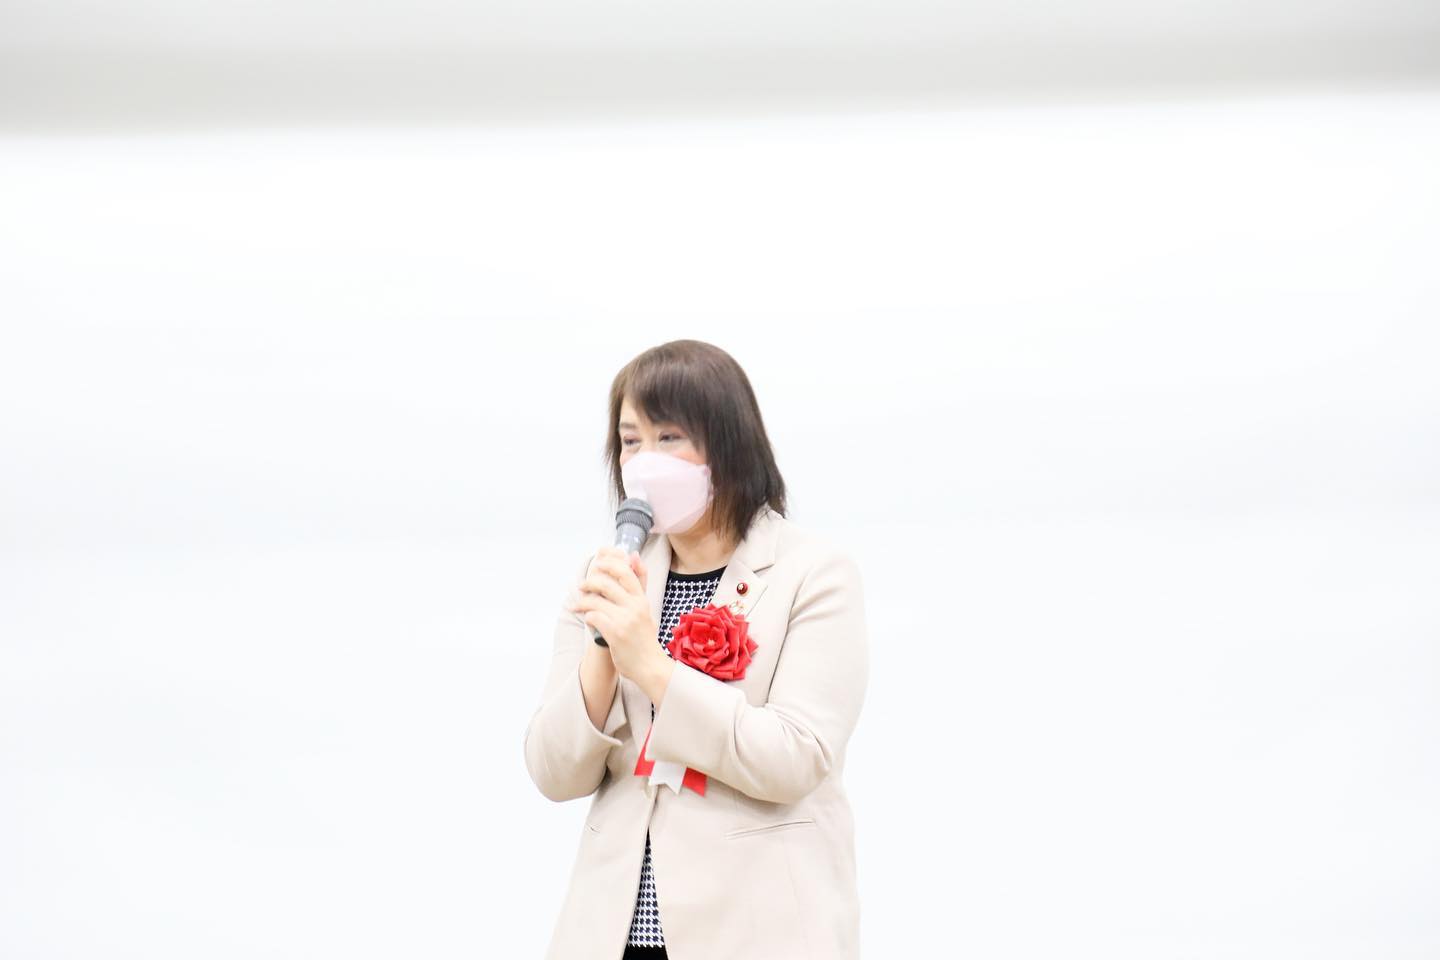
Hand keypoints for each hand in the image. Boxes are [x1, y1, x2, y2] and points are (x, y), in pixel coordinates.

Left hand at [565, 546, 663, 683]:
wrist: (650, 666)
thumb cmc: (645, 637)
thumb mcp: (645, 607)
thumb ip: (640, 582)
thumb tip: (634, 555)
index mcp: (642, 599)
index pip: (626, 572)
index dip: (609, 564)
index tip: (597, 563)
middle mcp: (635, 607)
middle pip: (607, 584)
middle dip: (590, 582)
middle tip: (582, 585)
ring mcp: (625, 620)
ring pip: (596, 601)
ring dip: (583, 601)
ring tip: (577, 604)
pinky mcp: (615, 633)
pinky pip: (594, 617)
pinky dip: (587, 617)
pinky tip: (586, 619)